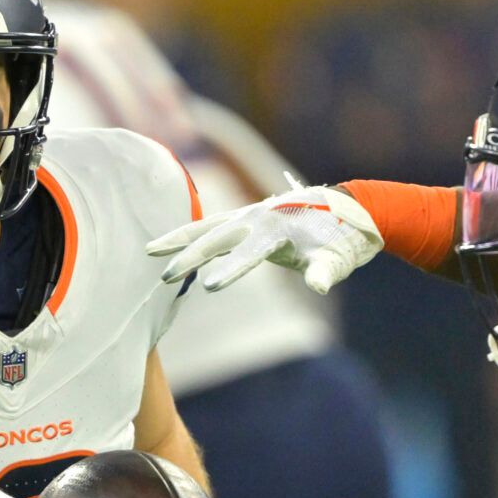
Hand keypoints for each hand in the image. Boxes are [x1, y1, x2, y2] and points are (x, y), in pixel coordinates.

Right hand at [146, 186, 381, 294]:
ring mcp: (250, 217)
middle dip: (190, 257)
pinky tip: (171, 247)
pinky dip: (192, 235)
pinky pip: (213, 228)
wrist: (346, 210)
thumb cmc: (342, 238)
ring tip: (150, 250)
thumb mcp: (338, 259)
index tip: (208, 286)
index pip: (248, 253)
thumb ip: (325, 272)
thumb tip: (319, 286)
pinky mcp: (248, 221)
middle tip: (165, 276)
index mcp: (278, 228)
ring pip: (207, 227)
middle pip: (217, 238)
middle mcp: (258, 219)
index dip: (230, 270)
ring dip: (179, 238)